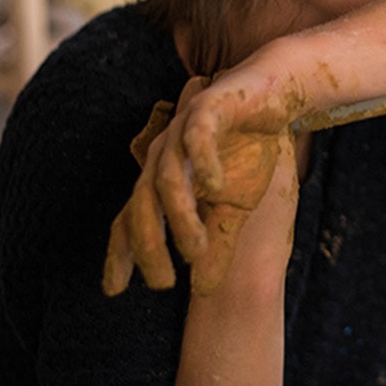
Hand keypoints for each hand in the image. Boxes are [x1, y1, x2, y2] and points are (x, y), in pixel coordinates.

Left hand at [103, 67, 304, 295]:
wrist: (271, 94)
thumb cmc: (249, 149)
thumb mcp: (235, 208)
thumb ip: (216, 242)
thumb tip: (204, 290)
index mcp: (163, 180)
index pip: (130, 220)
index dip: (120, 253)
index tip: (115, 291)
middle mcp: (162, 156)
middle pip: (142, 205)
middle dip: (149, 246)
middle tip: (163, 283)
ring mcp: (180, 131)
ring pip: (168, 178)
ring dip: (178, 216)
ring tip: (195, 250)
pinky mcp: (207, 107)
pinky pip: (197, 136)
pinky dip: (203, 160)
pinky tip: (214, 185)